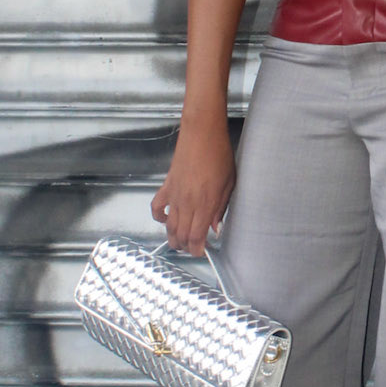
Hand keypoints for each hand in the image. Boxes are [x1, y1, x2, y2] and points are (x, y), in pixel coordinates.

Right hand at [151, 117, 236, 254]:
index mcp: (205, 204)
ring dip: (173, 237)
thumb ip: (221, 209)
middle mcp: (187, 203)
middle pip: (181, 235)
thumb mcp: (229, 184)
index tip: (202, 252)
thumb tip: (216, 228)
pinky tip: (165, 220)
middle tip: (193, 248)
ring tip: (180, 242)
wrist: (202, 134)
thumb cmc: (219, 155)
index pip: (196, 236)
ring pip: (169, 226)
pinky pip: (156, 207)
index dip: (197, 249)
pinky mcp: (167, 186)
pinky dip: (158, 218)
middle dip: (186, 247)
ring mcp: (174, 195)